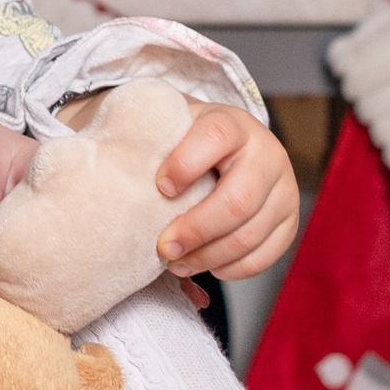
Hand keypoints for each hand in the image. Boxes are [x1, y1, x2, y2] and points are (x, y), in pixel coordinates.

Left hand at [152, 103, 298, 281]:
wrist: (222, 147)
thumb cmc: (181, 141)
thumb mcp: (166, 129)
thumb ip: (146, 140)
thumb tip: (101, 162)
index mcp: (232, 123)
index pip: (215, 137)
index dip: (186, 164)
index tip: (159, 187)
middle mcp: (267, 153)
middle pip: (237, 199)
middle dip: (196, 229)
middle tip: (163, 247)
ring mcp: (284, 188)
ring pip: (251, 232)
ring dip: (210, 255)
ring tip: (176, 262)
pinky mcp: (288, 220)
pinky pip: (266, 254)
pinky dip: (233, 267)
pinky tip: (206, 266)